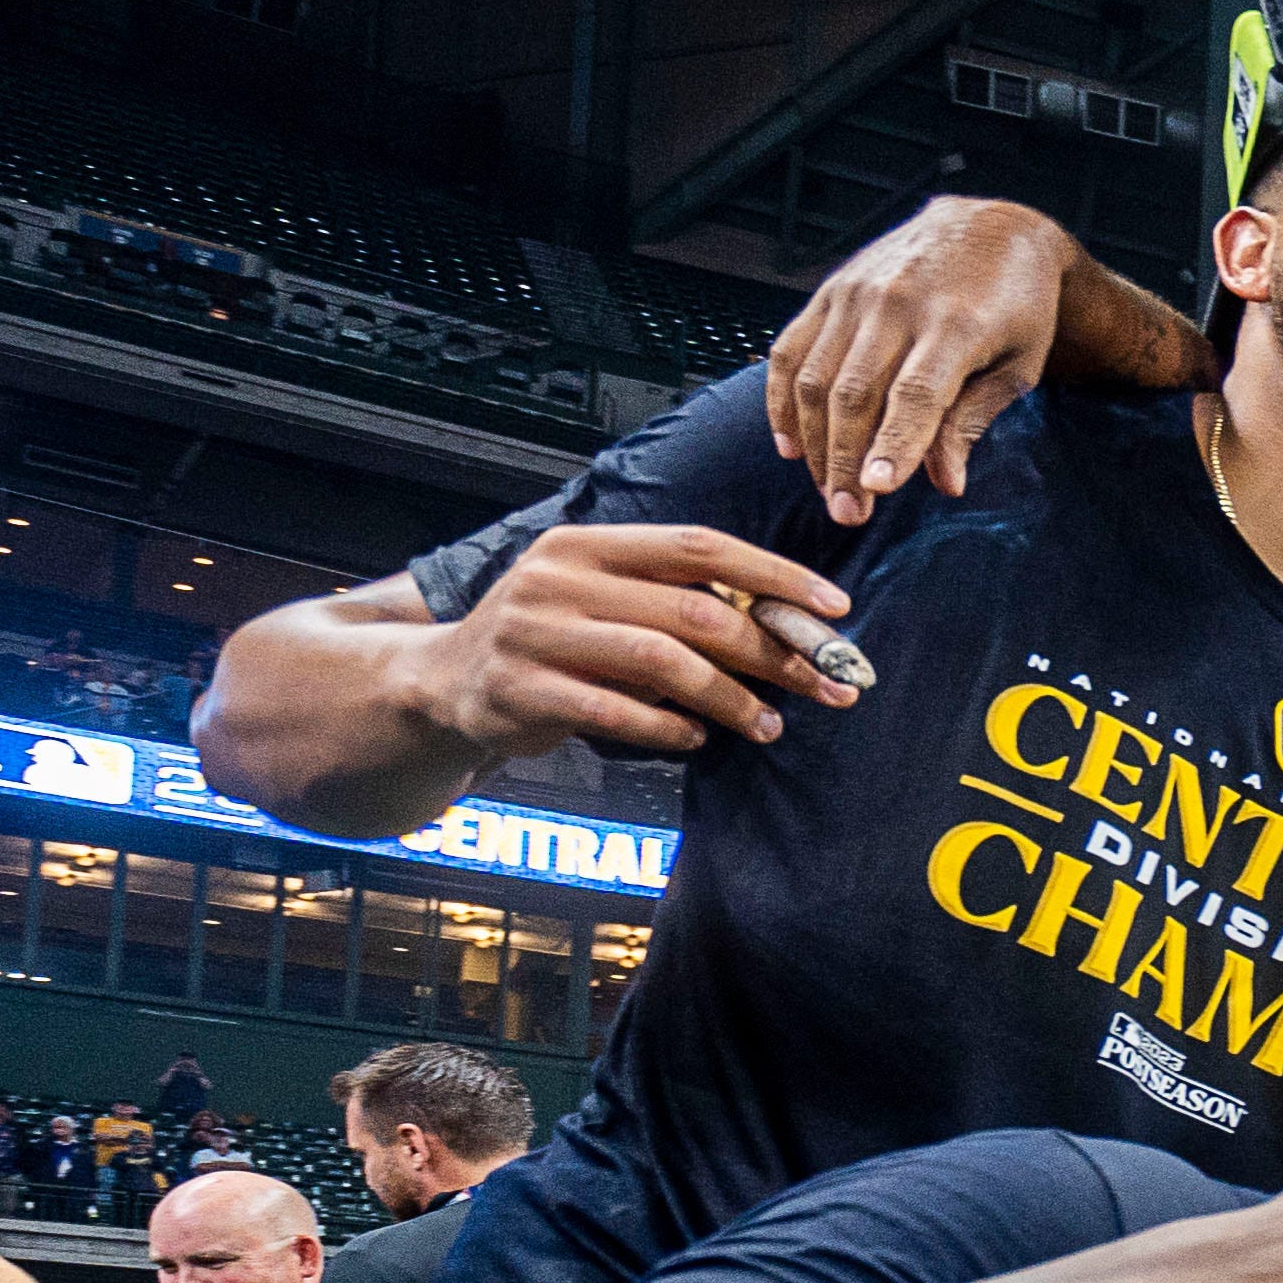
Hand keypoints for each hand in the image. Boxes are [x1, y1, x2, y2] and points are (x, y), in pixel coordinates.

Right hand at [412, 523, 857, 761]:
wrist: (446, 679)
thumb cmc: (553, 640)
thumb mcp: (604, 601)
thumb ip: (675, 603)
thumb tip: (787, 628)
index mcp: (589, 545)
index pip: (699, 546)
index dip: (774, 574)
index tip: (835, 609)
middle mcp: (559, 578)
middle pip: (694, 609)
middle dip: (773, 651)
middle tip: (827, 684)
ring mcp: (536, 632)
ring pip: (663, 660)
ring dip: (731, 697)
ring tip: (769, 724)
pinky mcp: (523, 690)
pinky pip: (618, 712)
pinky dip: (671, 728)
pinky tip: (699, 737)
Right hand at [764, 197, 1077, 520]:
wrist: (991, 229)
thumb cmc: (1016, 308)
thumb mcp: (1018, 366)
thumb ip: (975, 420)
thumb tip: (945, 484)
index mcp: (957, 324)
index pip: (917, 394)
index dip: (894, 445)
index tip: (876, 492)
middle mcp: (898, 303)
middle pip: (856, 393)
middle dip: (847, 461)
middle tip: (848, 515)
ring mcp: (856, 293)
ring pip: (815, 378)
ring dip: (815, 443)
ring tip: (829, 492)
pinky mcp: (830, 290)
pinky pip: (789, 350)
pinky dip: (782, 401)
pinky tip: (791, 446)